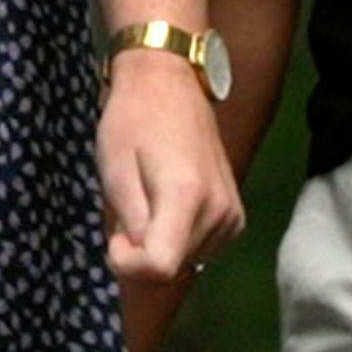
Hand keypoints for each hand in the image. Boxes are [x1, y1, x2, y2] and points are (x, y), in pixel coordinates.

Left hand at [97, 46, 245, 293]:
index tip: (115, 235)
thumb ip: (129, 222)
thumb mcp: (115, 170)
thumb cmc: (133, 119)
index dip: (128, 264)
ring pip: (184, 262)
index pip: (160, 267)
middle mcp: (220, 213)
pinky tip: (167, 204)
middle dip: (140, 250)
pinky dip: (176, 239)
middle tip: (129, 204)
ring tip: (148, 198)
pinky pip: (198, 249)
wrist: (170, 83)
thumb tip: (141, 262)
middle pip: (171, 268)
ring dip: (158, 244)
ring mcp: (232, 217)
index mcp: (187, 197)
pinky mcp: (236, 218)